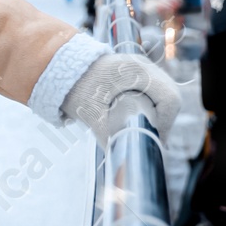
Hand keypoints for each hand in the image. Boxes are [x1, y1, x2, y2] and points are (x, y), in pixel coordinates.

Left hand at [60, 52, 180, 146]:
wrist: (56, 66)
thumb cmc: (73, 86)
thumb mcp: (90, 112)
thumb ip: (107, 135)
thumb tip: (120, 159)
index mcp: (138, 71)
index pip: (169, 98)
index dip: (166, 123)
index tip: (153, 139)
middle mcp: (144, 66)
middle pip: (169, 97)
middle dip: (163, 121)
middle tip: (149, 139)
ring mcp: (140, 69)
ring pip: (161, 95)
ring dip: (155, 115)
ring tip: (142, 132)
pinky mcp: (133, 75)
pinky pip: (150, 93)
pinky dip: (148, 108)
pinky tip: (136, 121)